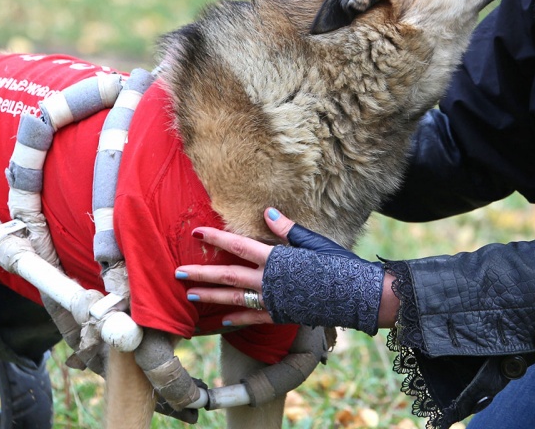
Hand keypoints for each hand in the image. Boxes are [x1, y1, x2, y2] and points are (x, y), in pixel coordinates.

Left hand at [177, 208, 399, 329]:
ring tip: (189, 294)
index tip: (197, 233)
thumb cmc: (338, 264)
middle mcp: (269, 281)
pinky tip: (220, 321)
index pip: (239, 245)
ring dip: (209, 297)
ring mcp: (273, 301)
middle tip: (177, 272)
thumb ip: (287, 229)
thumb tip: (268, 212)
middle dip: (201, 273)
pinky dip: (235, 319)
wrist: (357, 296)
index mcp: (276, 259)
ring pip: (233, 299)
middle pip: (228, 276)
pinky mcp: (280, 316)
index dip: (216, 238)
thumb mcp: (313, 240)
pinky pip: (252, 318)